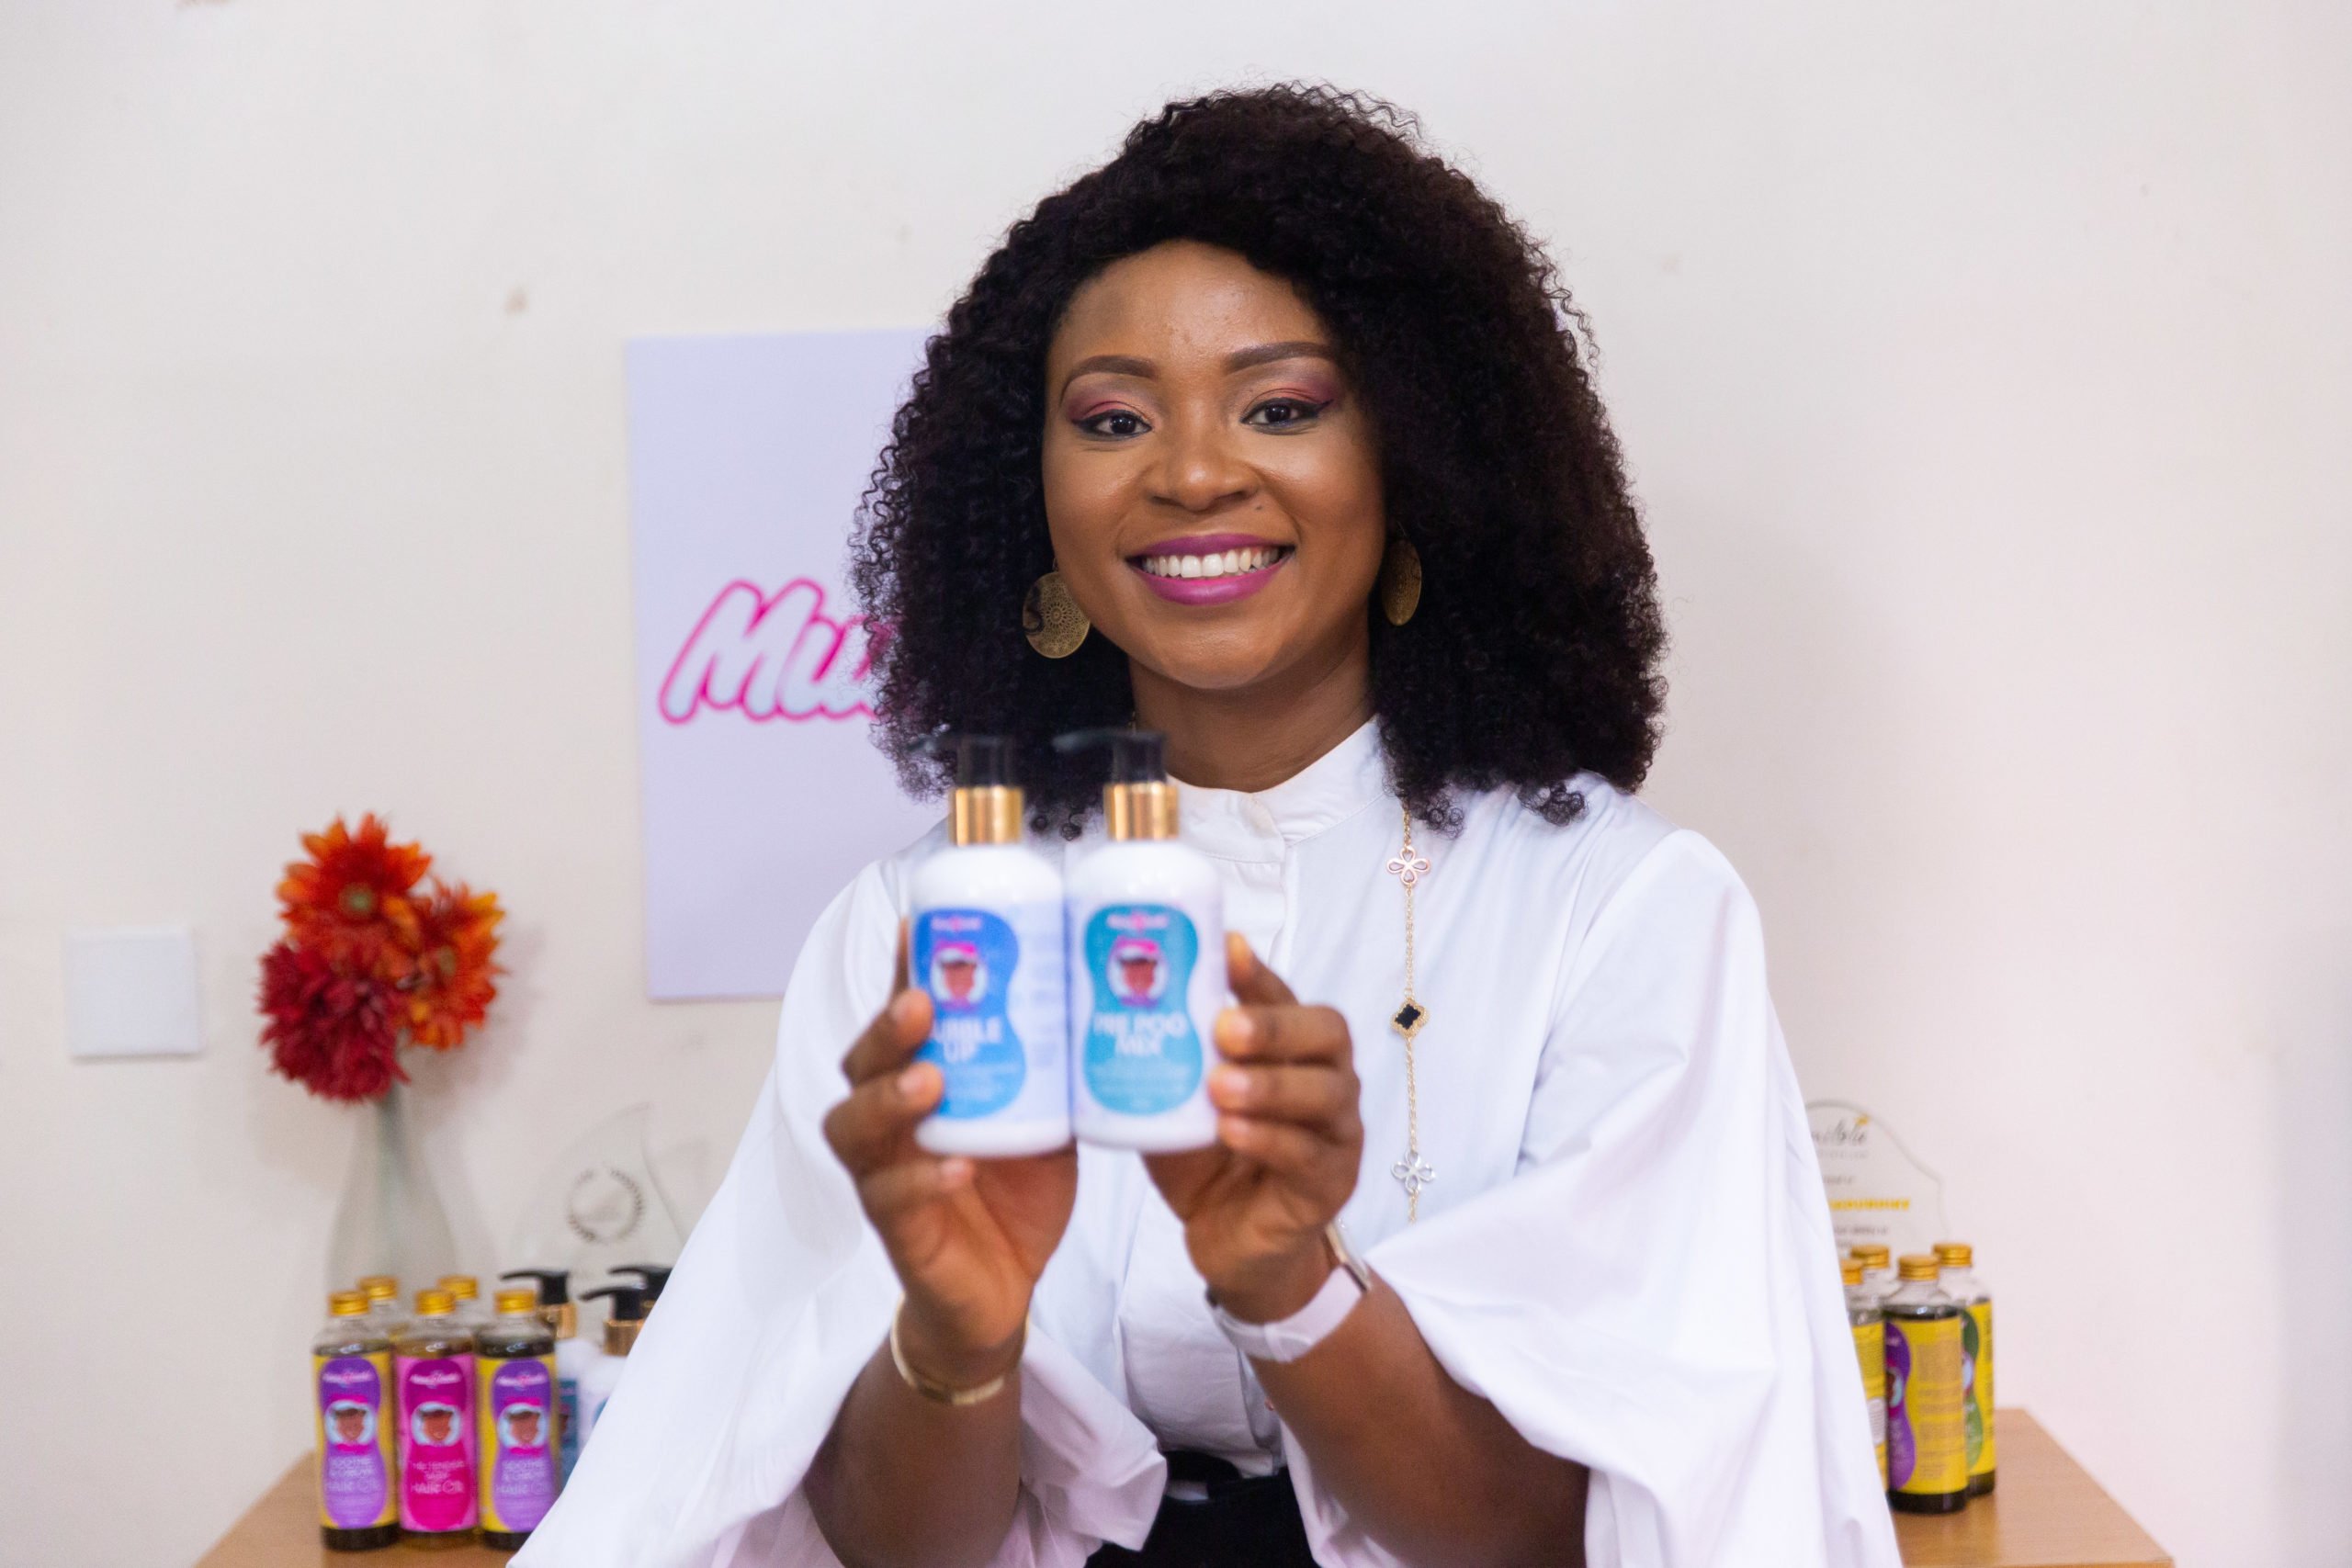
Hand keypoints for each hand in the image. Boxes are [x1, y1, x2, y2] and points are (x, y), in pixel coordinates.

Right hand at [821, 923, 1077, 1387]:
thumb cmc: (1014, 1189)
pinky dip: (924, 1180)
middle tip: (924, 1003)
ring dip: (889, 1098)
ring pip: (856, 1127)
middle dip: (887, 1028)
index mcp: (917, 1079)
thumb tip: (1099, 987)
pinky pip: (893, 1200)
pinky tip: (956, 1167)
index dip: (902, 971)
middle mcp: (887, 1121)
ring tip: (929, 1081)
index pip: (898, 1016)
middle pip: (860, 1063)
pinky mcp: (899, 1231)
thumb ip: (1051, 1064)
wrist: (1004, 1288)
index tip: (921, 924)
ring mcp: (884, 1175)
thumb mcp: (1042, 1112)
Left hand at [1144, 933, 1364, 1322]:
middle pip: (1326, 1034)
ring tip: (1219, 1086)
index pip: (1284, 995)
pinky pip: (1309, 1155)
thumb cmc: (1206, 1158)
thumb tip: (1099, 1006)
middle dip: (1274, 1026)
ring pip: (1324, 1093)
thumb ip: (1165, 1059)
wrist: (1229, 1240)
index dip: (1257, 972)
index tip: (1225, 949)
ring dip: (1270, 1085)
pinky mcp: (1331, 1183)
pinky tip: (1233, 1132)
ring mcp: (1337, 1132)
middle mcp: (1326, 1078)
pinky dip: (1270, 1139)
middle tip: (1223, 1029)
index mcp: (1291, 1047)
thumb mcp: (1179, 1100)